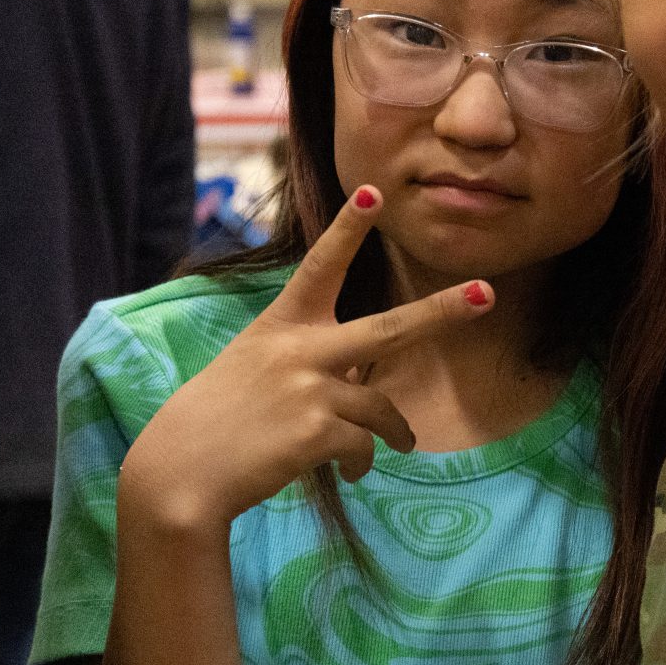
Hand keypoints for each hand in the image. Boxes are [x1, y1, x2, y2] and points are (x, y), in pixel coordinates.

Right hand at [119, 186, 492, 529]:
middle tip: (487, 293)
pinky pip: (364, 447)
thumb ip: (305, 366)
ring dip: (394, 433)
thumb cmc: (213, 422)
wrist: (179, 473)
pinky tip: (344, 472)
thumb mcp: (250, 370)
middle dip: (443, 311)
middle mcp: (300, 349)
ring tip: (398, 447)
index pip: (320, 268)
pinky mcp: (318, 430)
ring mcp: (311, 388)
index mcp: (281, 326)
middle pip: (390, 329)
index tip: (374, 192)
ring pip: (382, 410)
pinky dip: (360, 464)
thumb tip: (361, 393)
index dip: (348, 229)